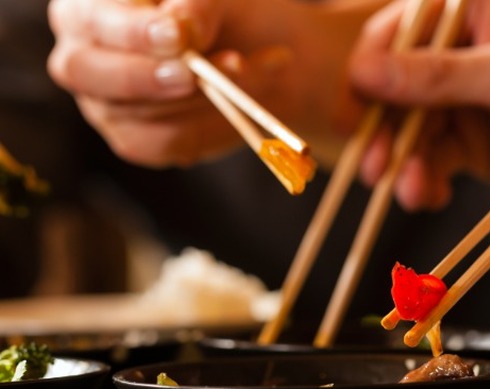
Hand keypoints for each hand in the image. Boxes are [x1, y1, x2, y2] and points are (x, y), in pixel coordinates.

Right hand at [47, 0, 378, 166]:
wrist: (279, 38)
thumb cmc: (251, 6)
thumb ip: (204, 3)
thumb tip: (182, 25)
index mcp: (97, 3)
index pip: (88, 21)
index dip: (129, 30)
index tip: (184, 35)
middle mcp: (91, 52)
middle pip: (89, 76)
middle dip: (153, 77)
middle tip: (207, 73)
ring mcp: (114, 103)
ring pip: (130, 122)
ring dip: (196, 109)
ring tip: (257, 77)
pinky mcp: (147, 138)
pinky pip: (166, 151)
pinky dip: (210, 136)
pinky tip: (247, 113)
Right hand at [347, 0, 489, 210]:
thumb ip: (438, 74)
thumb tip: (364, 72)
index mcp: (462, 11)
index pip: (391, 36)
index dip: (365, 77)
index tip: (352, 120)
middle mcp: (450, 49)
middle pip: (391, 90)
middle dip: (384, 134)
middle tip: (374, 171)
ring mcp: (456, 95)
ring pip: (408, 130)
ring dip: (405, 164)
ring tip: (412, 192)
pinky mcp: (464, 133)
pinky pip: (432, 156)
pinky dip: (428, 177)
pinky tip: (432, 193)